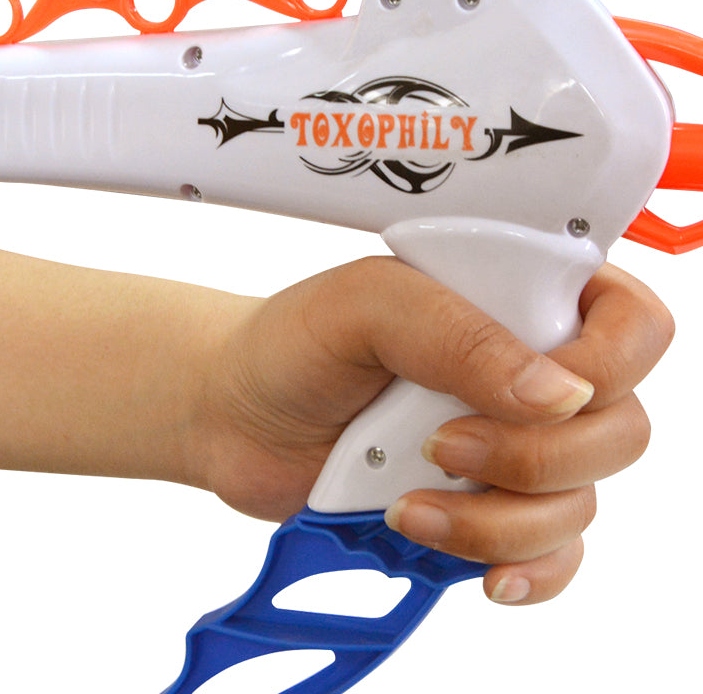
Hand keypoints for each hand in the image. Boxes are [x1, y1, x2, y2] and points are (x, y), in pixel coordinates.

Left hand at [193, 258, 673, 605]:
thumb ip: (458, 334)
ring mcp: (511, 444)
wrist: (240, 415)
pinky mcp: (486, 505)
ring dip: (500, 521)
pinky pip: (551, 553)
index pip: (629, 324)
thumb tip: (558, 394)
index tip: (540, 392)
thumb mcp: (367, 307)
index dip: (609, 364)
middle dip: (538, 457)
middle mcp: (528, 373)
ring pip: (580, 502)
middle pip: (620, 429)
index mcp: (518, 299)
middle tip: (442, 446)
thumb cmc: (296, 343)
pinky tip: (478, 570)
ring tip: (408, 503)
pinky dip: (521, 567)